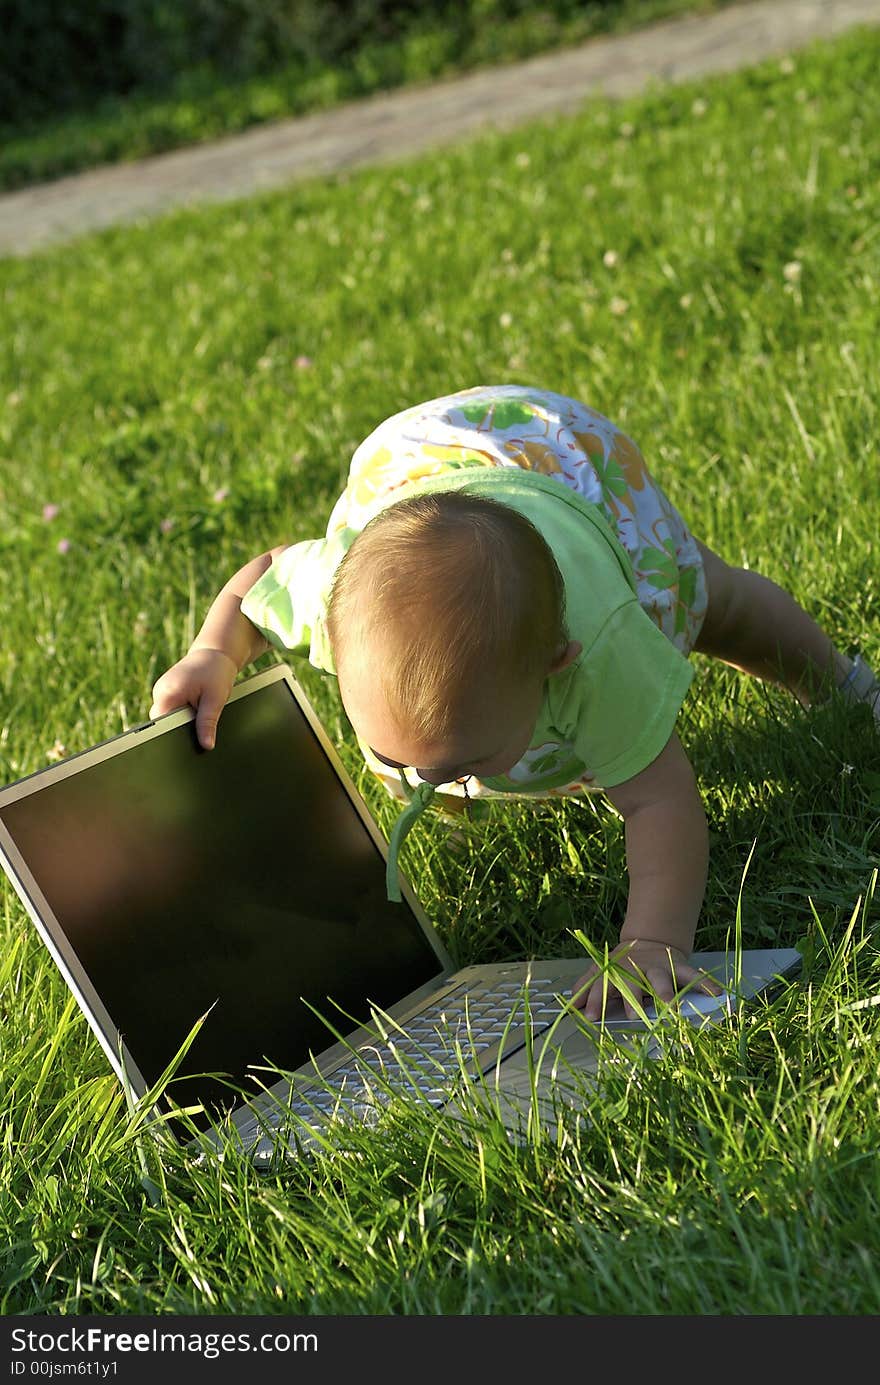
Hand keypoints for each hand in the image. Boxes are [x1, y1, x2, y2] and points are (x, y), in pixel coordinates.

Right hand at [150, 648, 237, 749]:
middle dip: (179, 728)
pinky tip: (195, 707)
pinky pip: (171, 709)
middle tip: (198, 726)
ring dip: (182, 719)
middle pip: (162, 723)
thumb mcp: (216, 699)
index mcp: (167, 693)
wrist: (215, 652)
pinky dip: (183, 712)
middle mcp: (159, 692)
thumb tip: (206, 745)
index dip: (171, 736)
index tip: (183, 744)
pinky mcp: (167, 692)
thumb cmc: (216, 671)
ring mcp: (161, 691)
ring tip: (199, 709)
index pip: (160, 725)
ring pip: (167, 717)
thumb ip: (208, 723)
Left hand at [570, 939, 722, 1021]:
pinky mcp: (679, 967)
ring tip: (672, 1007)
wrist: (646, 943)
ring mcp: (659, 968)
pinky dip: (706, 984)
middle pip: (632, 984)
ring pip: (662, 980)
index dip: (595, 1000)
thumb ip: (585, 989)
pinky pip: (694, 976)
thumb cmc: (620, 967)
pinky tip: (716, 993)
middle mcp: (637, 970)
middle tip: (633, 1017)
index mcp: (615, 972)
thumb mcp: (599, 973)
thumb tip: (567, 1007)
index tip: (590, 1017)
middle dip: (631, 999)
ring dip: (666, 993)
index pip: (602, 987)